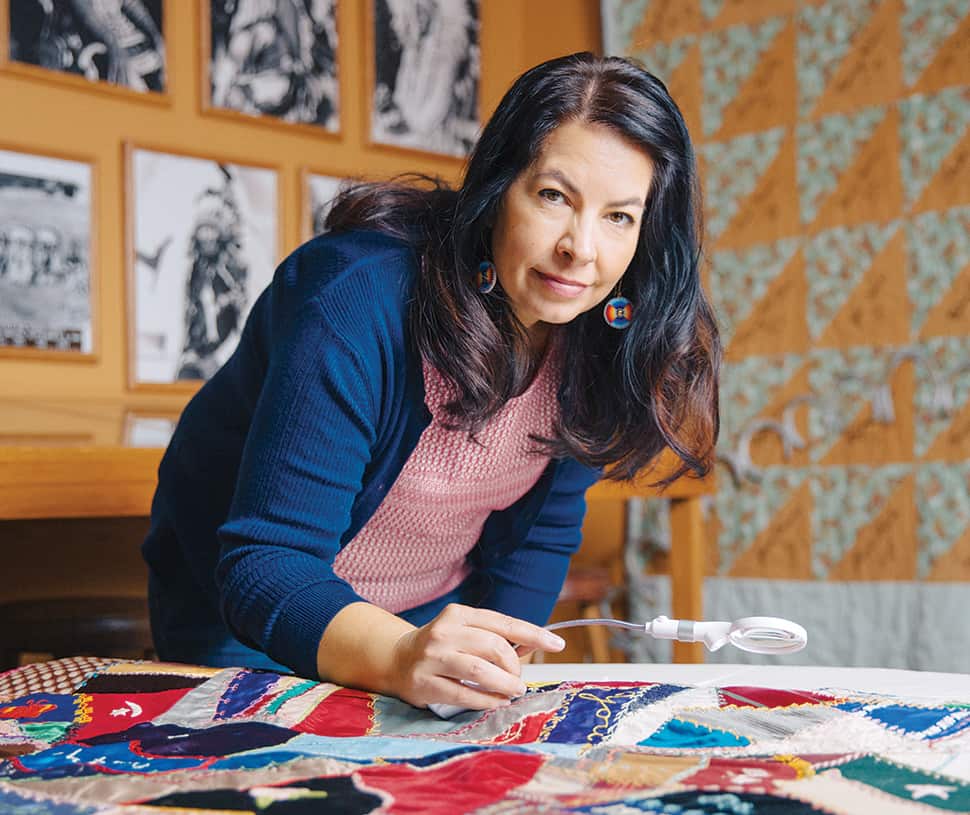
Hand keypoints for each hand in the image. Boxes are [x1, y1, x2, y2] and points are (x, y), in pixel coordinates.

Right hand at [388, 604, 564, 709]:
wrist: (397, 659)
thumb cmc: (443, 646)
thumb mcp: (468, 633)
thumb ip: (500, 638)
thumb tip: (537, 644)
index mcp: (458, 614)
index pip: (503, 623)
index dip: (533, 634)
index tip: (558, 644)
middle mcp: (444, 631)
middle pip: (494, 647)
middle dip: (515, 666)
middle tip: (519, 679)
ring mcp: (432, 657)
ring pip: (480, 671)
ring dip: (505, 684)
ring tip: (514, 691)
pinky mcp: (424, 683)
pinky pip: (464, 694)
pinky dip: (487, 700)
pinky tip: (497, 701)